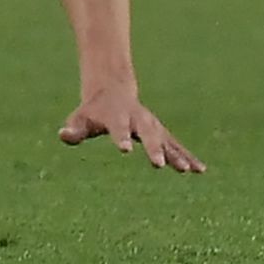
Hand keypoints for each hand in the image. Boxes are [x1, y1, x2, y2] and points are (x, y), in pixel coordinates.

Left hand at [60, 87, 203, 171]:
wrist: (112, 92)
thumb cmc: (92, 112)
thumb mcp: (80, 120)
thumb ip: (73, 130)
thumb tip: (63, 135)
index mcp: (116, 117)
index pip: (118, 128)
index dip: (120, 138)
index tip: (124, 149)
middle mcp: (138, 120)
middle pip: (146, 134)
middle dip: (152, 148)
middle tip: (158, 164)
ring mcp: (151, 126)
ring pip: (166, 140)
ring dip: (176, 154)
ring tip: (186, 170)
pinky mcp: (161, 133)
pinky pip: (176, 145)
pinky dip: (187, 156)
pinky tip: (200, 170)